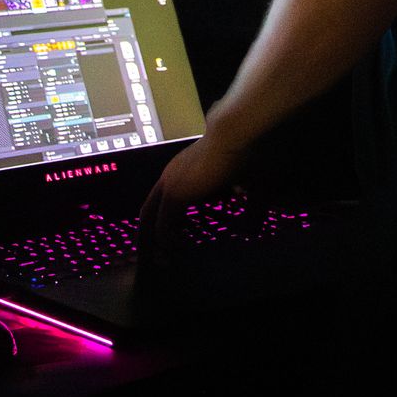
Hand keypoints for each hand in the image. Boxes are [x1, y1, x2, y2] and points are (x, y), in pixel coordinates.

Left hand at [138, 127, 246, 247]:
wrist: (235, 134)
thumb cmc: (244, 153)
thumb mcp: (247, 185)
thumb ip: (246, 206)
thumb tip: (248, 230)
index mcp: (183, 170)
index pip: (163, 199)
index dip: (168, 220)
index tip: (178, 238)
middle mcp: (171, 176)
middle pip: (148, 210)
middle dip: (150, 235)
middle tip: (159, 257)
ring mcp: (169, 184)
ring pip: (150, 220)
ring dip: (155, 243)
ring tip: (165, 262)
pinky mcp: (174, 195)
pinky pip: (162, 227)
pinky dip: (166, 244)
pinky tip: (177, 254)